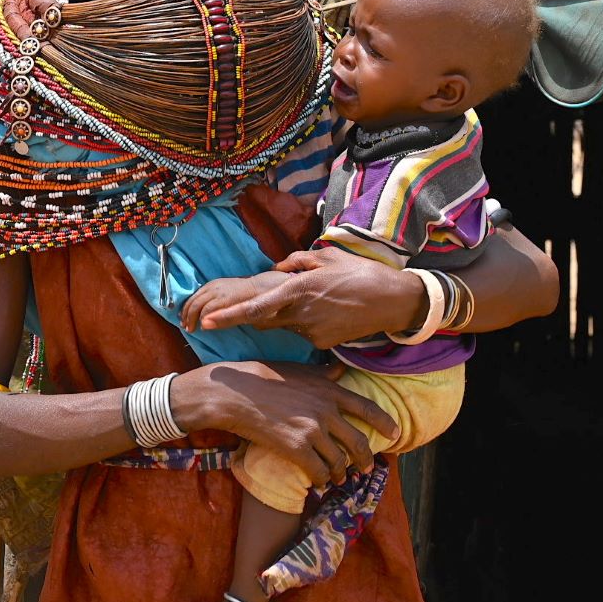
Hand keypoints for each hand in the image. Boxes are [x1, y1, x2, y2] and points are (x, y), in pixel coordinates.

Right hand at [172, 359, 396, 482]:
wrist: (233, 394)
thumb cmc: (261, 377)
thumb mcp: (297, 370)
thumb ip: (321, 374)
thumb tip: (339, 371)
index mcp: (329, 390)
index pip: (367, 408)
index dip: (385, 423)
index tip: (395, 434)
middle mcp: (326, 411)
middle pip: (358, 442)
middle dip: (364, 459)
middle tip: (364, 468)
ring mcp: (312, 430)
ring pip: (339, 462)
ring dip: (340, 473)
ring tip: (337, 478)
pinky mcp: (297, 449)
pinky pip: (319, 472)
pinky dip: (322, 479)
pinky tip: (319, 481)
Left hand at [179, 248, 422, 348]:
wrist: (394, 301)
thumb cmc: (361, 273)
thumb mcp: (327, 257)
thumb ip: (296, 261)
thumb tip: (276, 266)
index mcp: (299, 289)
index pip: (256, 307)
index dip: (229, 316)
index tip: (208, 322)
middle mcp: (301, 313)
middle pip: (265, 319)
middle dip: (258, 313)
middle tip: (271, 301)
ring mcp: (313, 332)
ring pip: (287, 325)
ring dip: (291, 315)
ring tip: (321, 300)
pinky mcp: (324, 344)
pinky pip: (306, 333)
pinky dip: (309, 323)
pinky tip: (331, 312)